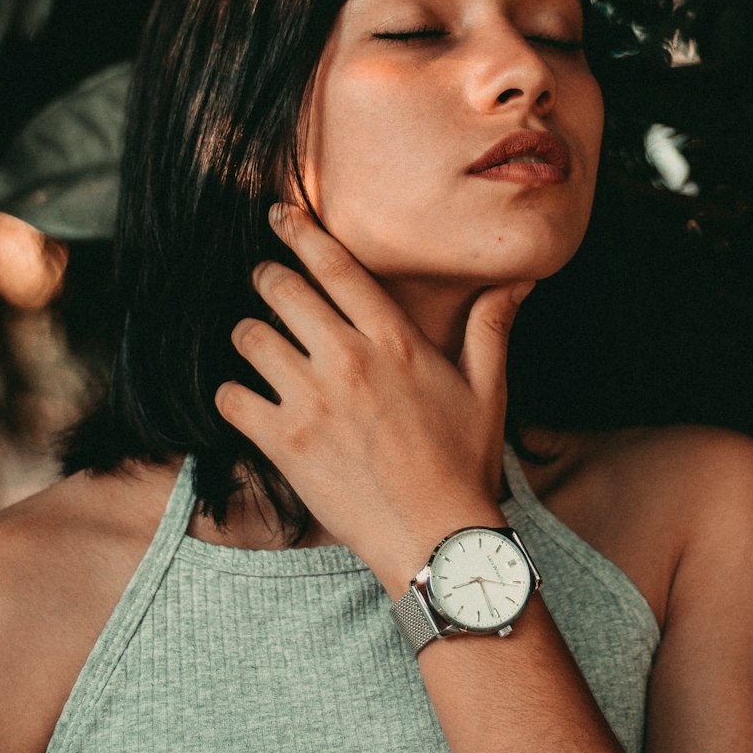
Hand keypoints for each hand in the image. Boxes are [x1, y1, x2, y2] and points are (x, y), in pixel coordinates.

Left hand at [214, 202, 532, 590]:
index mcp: (394, 340)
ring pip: (250, 337)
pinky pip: (232, 398)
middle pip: (282, 289)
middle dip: (267, 277)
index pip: (335, 266)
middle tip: (266, 281)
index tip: (281, 214)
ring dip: (250, 335)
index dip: (300, 232)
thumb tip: (520, 282)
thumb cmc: (464, 463)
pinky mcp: (283, 442)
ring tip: (259, 344)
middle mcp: (348, 360)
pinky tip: (246, 399)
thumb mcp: (487, 389)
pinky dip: (233, 394)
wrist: (436, 538)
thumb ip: (490, 328)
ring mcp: (311, 401)